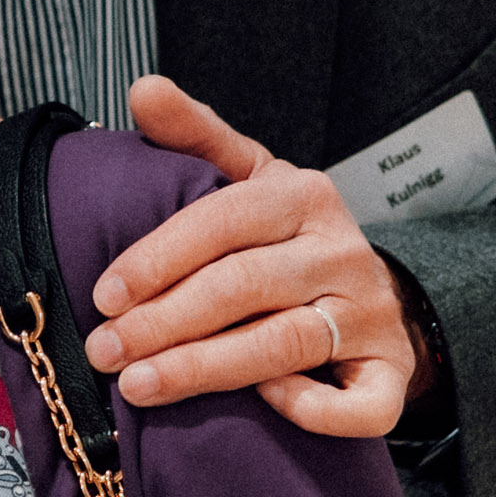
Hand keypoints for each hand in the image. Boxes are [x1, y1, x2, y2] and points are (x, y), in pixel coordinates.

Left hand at [91, 75, 436, 436]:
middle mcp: (342, 252)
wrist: (372, 292)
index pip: (221, 221)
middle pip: (244, 286)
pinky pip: (362, 405)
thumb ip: (194, 135)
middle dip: (164, 322)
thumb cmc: (284, 238)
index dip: (157, 258)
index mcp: (303, 195)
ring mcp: (371, 314)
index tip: (102, 296)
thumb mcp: (247, 176)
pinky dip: (313, 409)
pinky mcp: (392, 373)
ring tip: (138, 387)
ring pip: (285, 344)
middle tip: (103, 352)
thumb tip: (143, 87)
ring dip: (206, 368)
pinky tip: (262, 404)